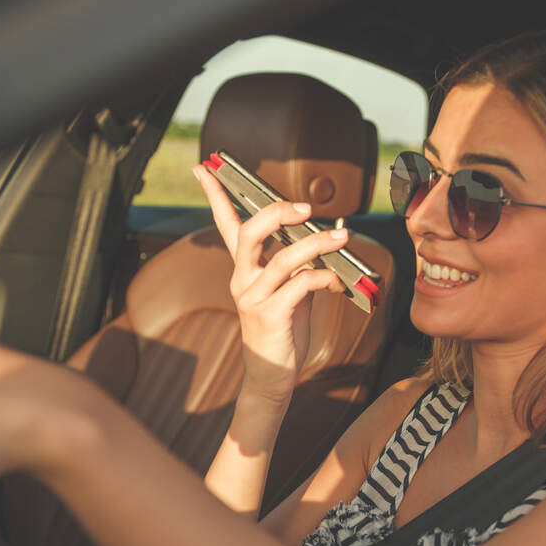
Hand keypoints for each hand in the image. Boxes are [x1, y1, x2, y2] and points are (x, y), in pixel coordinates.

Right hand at [194, 165, 348, 407]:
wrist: (271, 377)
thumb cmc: (283, 331)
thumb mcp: (290, 291)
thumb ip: (298, 265)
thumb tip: (323, 239)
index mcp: (244, 269)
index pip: (225, 224)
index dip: (214, 195)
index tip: (204, 168)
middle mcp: (242, 280)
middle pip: (249, 233)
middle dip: (276, 213)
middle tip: (306, 208)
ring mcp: (253, 298)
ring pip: (282, 260)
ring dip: (316, 245)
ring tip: (342, 238)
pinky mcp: (269, 316)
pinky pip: (299, 287)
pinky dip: (323, 278)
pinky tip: (337, 283)